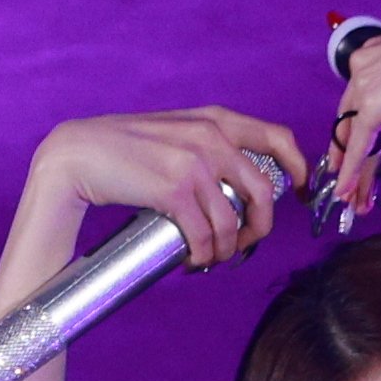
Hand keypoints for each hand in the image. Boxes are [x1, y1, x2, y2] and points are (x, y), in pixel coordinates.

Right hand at [32, 107, 309, 267]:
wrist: (81, 154)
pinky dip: (202, 257)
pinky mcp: (174, 190)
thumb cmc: (130, 151)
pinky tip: (191, 260)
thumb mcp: (179, 133)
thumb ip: (213, 147)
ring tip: (210, 257)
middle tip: (242, 245)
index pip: (279, 138)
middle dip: (259, 230)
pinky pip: (205, 238)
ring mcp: (194, 163)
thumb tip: (246, 187)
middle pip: (264, 194)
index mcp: (217, 120)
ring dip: (226, 251)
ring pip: (233, 223)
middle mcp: (212, 136)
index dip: (300, 170)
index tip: (299, 196)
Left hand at [325, 16, 380, 212]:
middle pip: (349, 121)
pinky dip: (351, 172)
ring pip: (352, 138)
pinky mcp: (372, 106)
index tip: (351, 153)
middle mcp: (361, 65)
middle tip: (346, 184)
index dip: (352, 131)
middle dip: (346, 157)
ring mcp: (364, 84)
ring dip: (352, 174)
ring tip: (352, 202)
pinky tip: (346, 192)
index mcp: (373, 51)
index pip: (356, 100)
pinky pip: (358, 146)